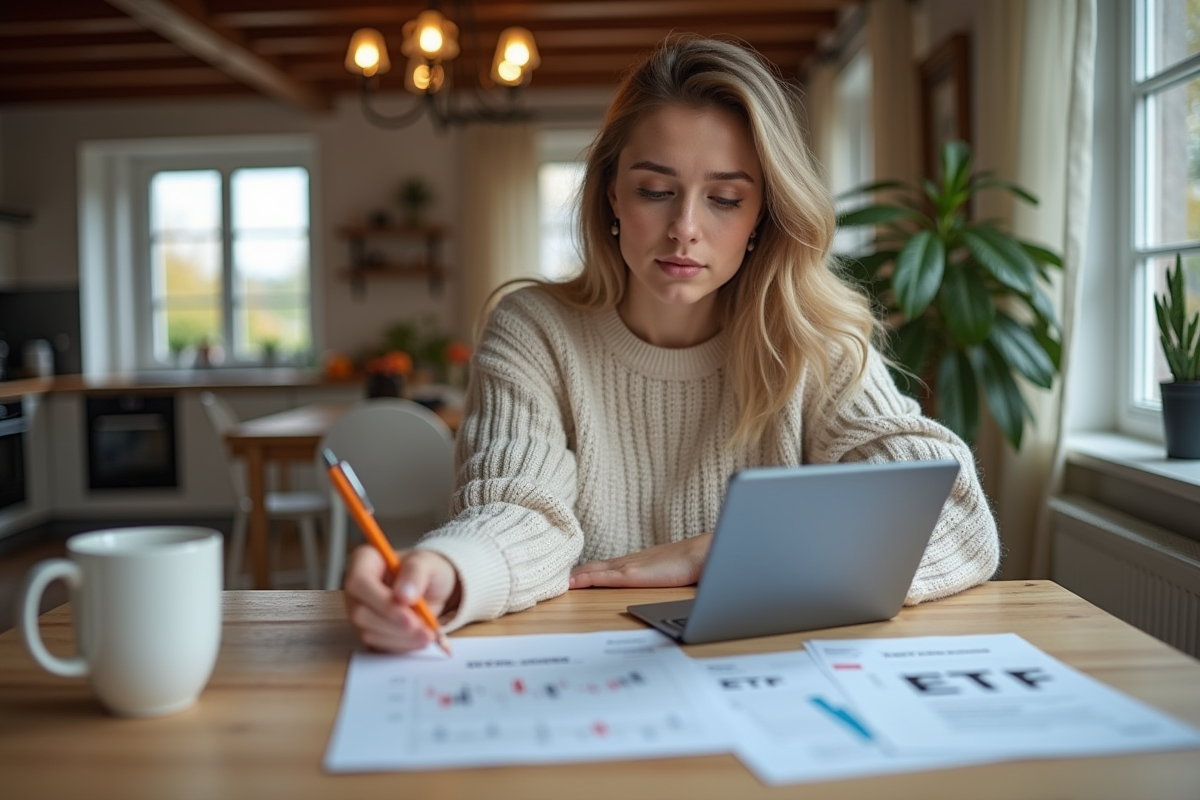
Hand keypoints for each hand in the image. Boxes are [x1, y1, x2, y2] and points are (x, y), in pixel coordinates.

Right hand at [343, 545, 459, 652]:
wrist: (434, 588)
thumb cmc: (427, 570)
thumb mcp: (428, 563)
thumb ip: (415, 573)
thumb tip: (403, 594)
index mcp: (364, 561)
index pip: (359, 582)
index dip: (381, 601)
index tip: (408, 612)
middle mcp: (356, 589)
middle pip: (360, 613)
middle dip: (393, 624)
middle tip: (424, 629)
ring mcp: (360, 612)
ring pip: (368, 632)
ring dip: (400, 638)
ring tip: (427, 634)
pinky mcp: (370, 631)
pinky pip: (378, 645)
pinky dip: (401, 646)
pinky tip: (419, 639)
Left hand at [568, 533, 711, 588]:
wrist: (701, 555)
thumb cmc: (690, 564)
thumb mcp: (667, 572)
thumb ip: (657, 576)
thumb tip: (656, 583)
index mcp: (635, 563)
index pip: (604, 567)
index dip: (585, 572)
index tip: (568, 577)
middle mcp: (627, 562)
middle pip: (594, 567)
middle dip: (574, 573)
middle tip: (551, 578)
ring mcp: (627, 567)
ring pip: (593, 570)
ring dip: (574, 576)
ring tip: (554, 581)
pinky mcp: (631, 574)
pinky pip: (601, 577)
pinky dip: (584, 579)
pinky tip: (571, 583)